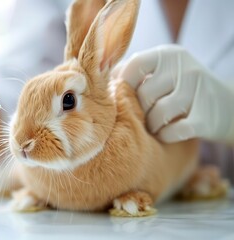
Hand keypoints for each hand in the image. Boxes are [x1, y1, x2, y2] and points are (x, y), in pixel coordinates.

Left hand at [116, 44, 233, 143]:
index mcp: (168, 55)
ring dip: (151, 125)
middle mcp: (184, 68)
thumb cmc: (180, 89)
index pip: (134, 66)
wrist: (226, 106)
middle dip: (139, 111)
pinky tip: (166, 134)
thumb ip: (134, 73)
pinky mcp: (206, 117)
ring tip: (154, 126)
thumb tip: (103, 81)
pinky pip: (173, 131)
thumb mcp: (161, 72)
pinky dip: (165, 136)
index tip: (123, 98)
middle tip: (142, 117)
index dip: (123, 85)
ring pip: (158, 114)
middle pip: (144, 94)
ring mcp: (198, 91)